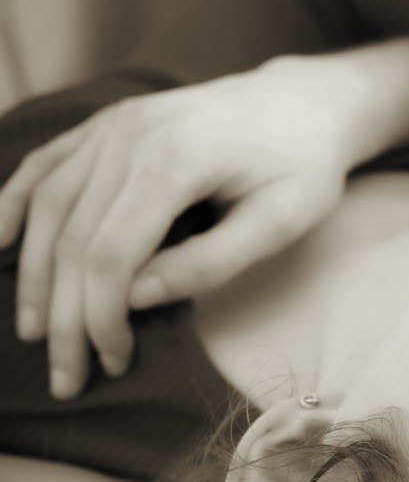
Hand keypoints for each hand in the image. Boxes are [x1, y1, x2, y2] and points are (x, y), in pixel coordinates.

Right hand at [0, 58, 365, 398]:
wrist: (306, 103)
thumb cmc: (302, 166)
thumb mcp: (280, 221)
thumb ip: (210, 262)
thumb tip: (136, 299)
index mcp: (174, 161)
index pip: (110, 255)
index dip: (101, 318)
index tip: (113, 363)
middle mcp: (129, 137)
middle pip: (72, 239)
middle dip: (64, 317)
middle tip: (66, 378)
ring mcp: (112, 126)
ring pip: (49, 207)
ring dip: (34, 277)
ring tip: (33, 333)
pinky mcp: (107, 125)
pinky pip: (45, 165)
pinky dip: (14, 203)